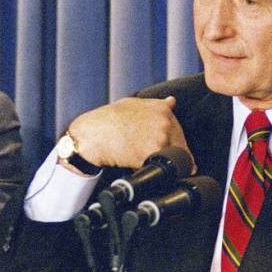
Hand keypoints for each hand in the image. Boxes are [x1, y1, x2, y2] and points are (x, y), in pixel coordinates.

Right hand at [67, 96, 192, 169]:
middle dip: (170, 157)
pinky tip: (137, 165)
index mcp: (163, 110)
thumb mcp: (133, 104)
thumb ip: (156, 105)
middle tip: (150, 158)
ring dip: (161, 164)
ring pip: (170, 160)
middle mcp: (165, 122)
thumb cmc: (108, 119)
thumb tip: (172, 101)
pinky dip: (151, 171)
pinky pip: (159, 169)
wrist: (92, 134)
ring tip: (141, 159)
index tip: (167, 153)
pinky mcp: (151, 154)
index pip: (180, 133)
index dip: (173, 146)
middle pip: (179, 148)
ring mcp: (160, 138)